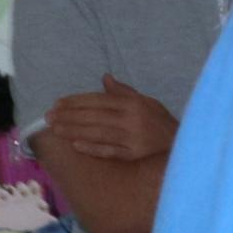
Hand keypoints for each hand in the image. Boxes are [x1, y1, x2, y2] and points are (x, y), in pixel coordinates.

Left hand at [41, 76, 178, 164]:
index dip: (76, 102)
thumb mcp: (146, 101)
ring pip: (97, 133)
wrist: (183, 143)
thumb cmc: (160, 120)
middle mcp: (132, 119)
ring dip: (74, 131)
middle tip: (49, 118)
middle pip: (94, 116)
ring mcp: (132, 137)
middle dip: (69, 116)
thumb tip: (105, 78)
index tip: (57, 104)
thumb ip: (124, 91)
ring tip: (56, 130)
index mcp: (133, 103)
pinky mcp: (134, 154)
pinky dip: (92, 148)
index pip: (98, 100)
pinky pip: (109, 151)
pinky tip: (76, 146)